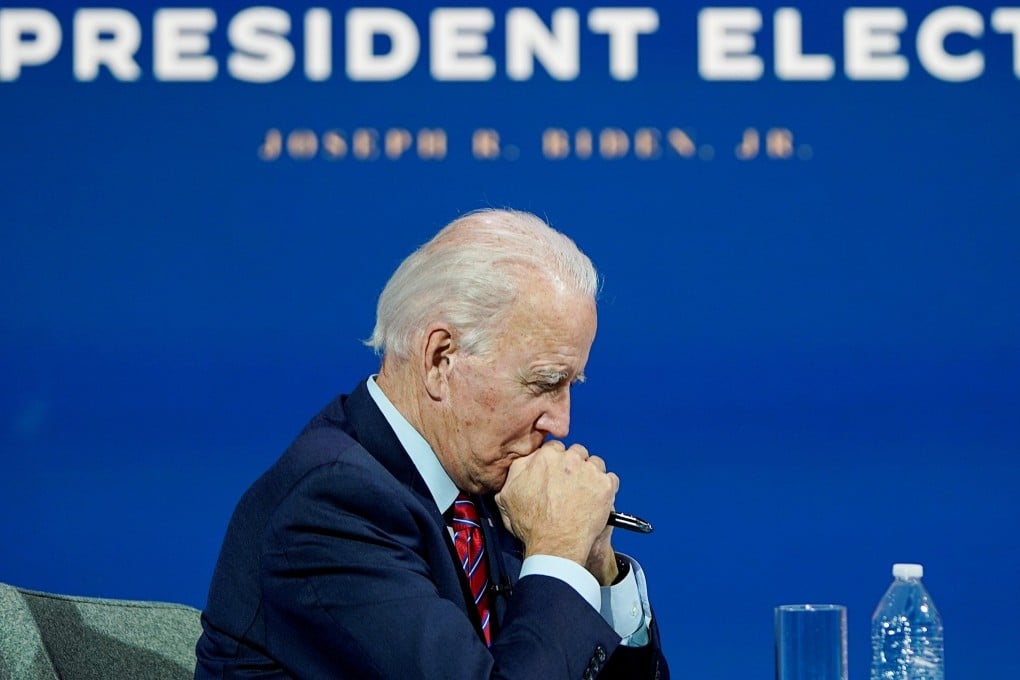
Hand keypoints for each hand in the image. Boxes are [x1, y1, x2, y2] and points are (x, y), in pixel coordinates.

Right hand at [495, 440, 618, 566]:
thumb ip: (517, 471)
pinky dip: (606, 489)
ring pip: (595, 464)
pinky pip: (611, 479)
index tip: (557, 473)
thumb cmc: (532, 524)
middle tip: (570, 485)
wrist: (554, 545)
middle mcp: (569, 459)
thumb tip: (525, 462)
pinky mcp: (605, 486)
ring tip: (585, 494)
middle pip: (577, 453)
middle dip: (575, 466)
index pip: (555, 448)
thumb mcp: (508, 494)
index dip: (556, 462)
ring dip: (591, 476)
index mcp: (546, 457)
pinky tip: (597, 501)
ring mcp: (590, 471)